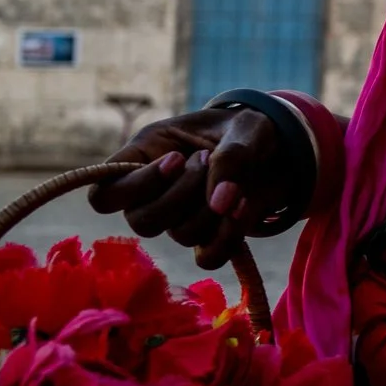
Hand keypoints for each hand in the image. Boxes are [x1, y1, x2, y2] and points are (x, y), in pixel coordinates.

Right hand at [89, 107, 305, 268]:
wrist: (282, 150)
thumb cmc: (249, 130)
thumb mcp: (246, 127)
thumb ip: (232, 155)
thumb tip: (220, 202)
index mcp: (146, 156)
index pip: (104, 194)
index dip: (135, 185)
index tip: (177, 160)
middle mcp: (155, 192)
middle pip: (140, 221)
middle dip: (181, 194)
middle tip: (207, 160)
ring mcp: (180, 218)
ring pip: (179, 235)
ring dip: (211, 210)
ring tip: (235, 180)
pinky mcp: (209, 237)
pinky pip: (208, 258)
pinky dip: (228, 238)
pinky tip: (243, 210)